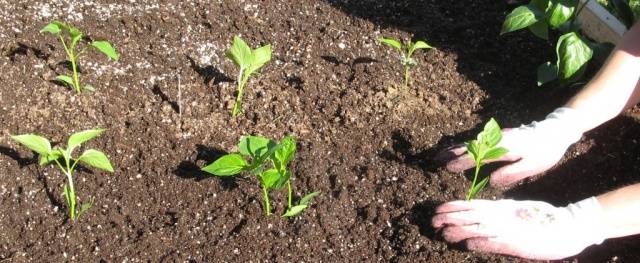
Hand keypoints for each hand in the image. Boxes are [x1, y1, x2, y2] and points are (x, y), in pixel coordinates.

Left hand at [431, 197, 605, 259]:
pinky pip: (497, 244)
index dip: (453, 207)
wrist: (572, 225)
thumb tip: (478, 214)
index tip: (436, 208)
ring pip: (480, 229)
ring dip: (460, 230)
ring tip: (443, 232)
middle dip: (450, 218)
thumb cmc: (543, 219)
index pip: (473, 205)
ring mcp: (510, 230)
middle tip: (431, 220)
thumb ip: (498, 213)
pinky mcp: (519, 244)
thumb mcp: (516, 211)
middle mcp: (503, 216)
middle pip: (472, 216)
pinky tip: (468, 245)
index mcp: (502, 208)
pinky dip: (482, 243)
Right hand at [437, 107, 583, 187]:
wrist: (555, 129)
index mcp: (503, 147)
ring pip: (472, 142)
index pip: (477, 155)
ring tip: (441, 154)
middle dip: (451, 152)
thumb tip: (491, 182)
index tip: (447, 167)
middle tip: (434, 158)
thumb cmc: (545, 150)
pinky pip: (478, 140)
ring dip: (455, 147)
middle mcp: (496, 139)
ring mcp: (496, 136)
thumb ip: (511, 174)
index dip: (462, 161)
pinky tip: (461, 148)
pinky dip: (465, 144)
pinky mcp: (499, 135)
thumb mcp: (533, 166)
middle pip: (469, 146)